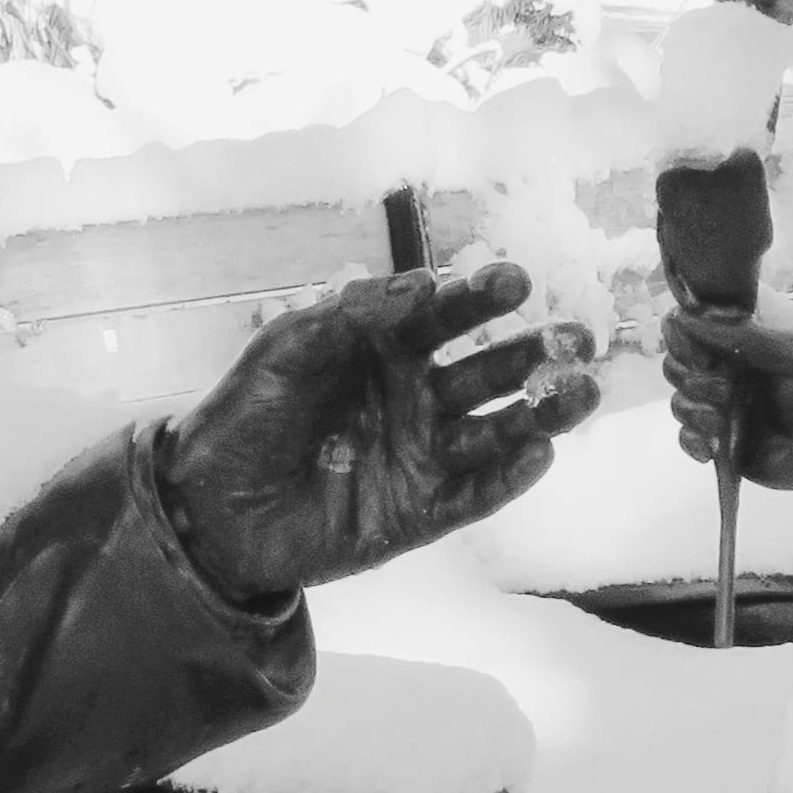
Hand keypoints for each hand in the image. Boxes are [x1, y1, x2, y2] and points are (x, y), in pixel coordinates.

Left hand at [161, 262, 601, 602]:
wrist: (211, 507)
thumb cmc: (246, 415)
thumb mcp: (287, 351)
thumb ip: (351, 315)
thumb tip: (422, 285)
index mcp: (386, 349)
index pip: (446, 316)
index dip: (481, 297)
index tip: (514, 280)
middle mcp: (417, 397)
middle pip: (490, 370)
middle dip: (536, 352)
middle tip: (576, 336)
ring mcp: (424, 455)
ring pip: (499, 430)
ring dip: (543, 411)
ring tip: (582, 390)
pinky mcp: (423, 512)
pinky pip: (476, 492)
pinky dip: (509, 477)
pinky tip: (539, 454)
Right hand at [665, 307, 792, 493]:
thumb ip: (741, 334)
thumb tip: (688, 315)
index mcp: (744, 337)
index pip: (689, 325)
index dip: (682, 338)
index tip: (702, 356)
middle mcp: (731, 368)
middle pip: (676, 363)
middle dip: (689, 378)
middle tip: (724, 391)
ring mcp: (726, 406)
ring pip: (679, 401)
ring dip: (690, 411)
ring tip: (719, 423)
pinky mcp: (728, 443)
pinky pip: (689, 440)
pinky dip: (690, 442)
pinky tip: (711, 449)